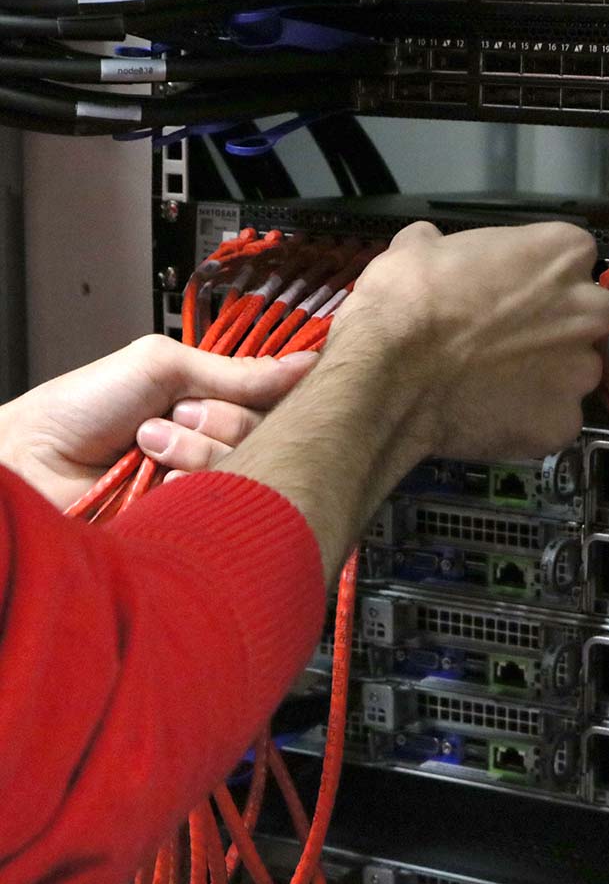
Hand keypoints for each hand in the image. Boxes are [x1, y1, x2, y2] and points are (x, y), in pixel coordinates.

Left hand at [0, 335, 317, 509]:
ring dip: (193, 449)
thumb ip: (237, 371)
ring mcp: (207, 483)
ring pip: (248, 465)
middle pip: (267, 431)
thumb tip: (305, 364)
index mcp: (214, 402)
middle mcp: (217, 442)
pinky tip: (153, 482)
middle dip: (217, 418)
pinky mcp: (197, 519)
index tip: (245, 389)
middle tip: (173, 414)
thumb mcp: (161, 367)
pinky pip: (224, 500)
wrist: (29, 465)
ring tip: (147, 447)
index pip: (276, 396)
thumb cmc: (80, 409)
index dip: (264, 392)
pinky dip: (187, 483)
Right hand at [333, 220, 608, 459]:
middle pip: (588, 315)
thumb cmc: (408, 301)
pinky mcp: (563, 424)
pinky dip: (529, 420)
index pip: (572, 256)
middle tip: (508, 339)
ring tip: (494, 383)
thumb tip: (430, 243)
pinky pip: (554, 420)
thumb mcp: (417, 248)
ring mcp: (580, 372)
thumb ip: (443, 244)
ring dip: (546, 375)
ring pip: (575, 371)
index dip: (539, 277)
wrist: (390, 376)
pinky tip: (490, 416)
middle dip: (557, 326)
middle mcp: (588, 310)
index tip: (512, 290)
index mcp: (562, 252)